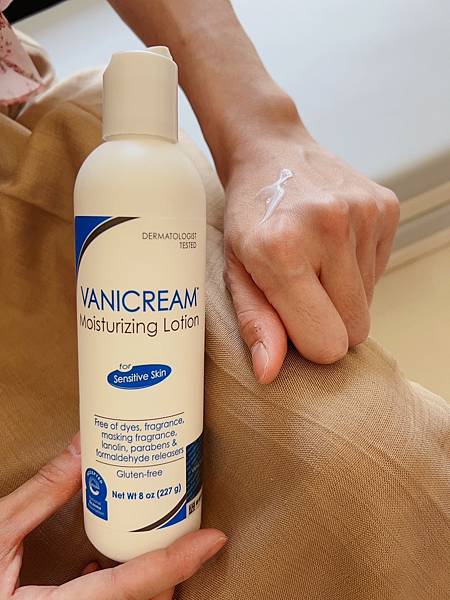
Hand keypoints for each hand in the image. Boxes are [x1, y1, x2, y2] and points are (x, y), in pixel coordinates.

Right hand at [0, 433, 225, 598]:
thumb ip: (42, 494)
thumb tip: (81, 448)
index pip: (131, 587)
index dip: (177, 561)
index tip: (212, 540)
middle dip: (169, 572)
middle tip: (187, 534)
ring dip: (148, 581)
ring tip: (154, 543)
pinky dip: (120, 589)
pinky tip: (100, 566)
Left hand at [223, 127, 399, 382]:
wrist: (270, 151)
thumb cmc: (249, 216)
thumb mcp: (236, 271)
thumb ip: (256, 323)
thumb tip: (270, 372)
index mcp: (282, 249)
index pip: (327, 343)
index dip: (312, 343)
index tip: (296, 322)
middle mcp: (328, 227)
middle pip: (356, 329)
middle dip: (330, 321)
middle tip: (304, 290)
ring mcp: (362, 212)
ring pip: (369, 302)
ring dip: (343, 292)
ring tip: (315, 259)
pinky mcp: (385, 205)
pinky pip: (380, 271)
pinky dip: (357, 268)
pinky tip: (332, 243)